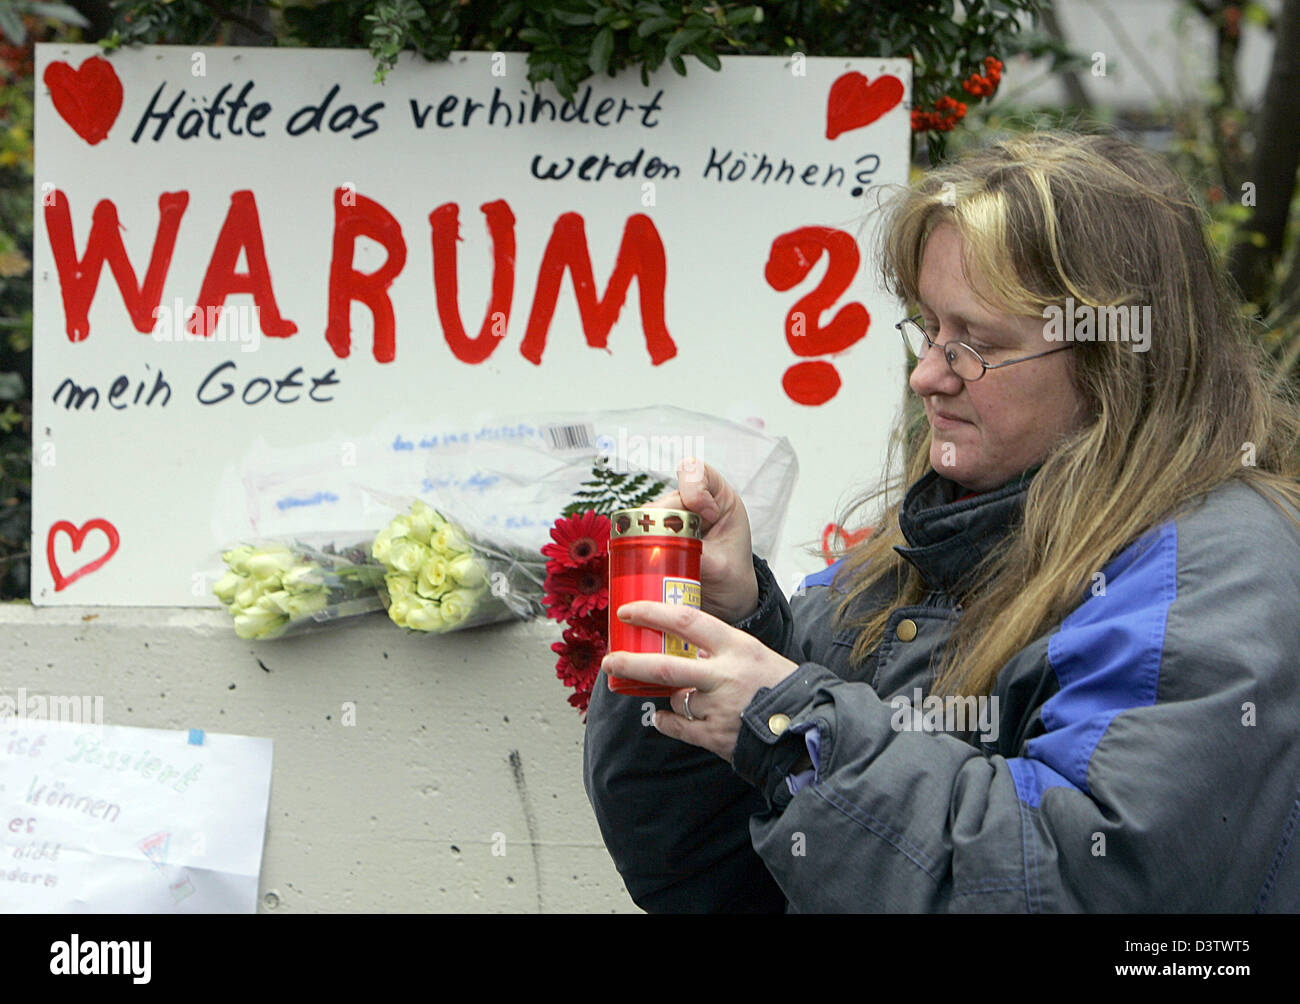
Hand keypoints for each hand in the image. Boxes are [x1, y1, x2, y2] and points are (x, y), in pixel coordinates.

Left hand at [602, 600, 798, 761]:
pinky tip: (660, 718)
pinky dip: (665, 721)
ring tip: (669, 694)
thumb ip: (720, 649)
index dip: (651, 613)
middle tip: (610, 659)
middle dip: (630, 661)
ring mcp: (717, 707)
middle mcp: (723, 675)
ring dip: (668, 696)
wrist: (806, 724)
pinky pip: (677, 726)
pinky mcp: (714, 736)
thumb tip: (686, 645)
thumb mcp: (753, 653)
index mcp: (736, 646)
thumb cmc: (780, 684)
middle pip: (664, 665)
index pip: (685, 621)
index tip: (629, 611)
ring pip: (674, 698)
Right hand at [646, 457, 758, 622]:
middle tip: (674, 546)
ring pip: (649, 514)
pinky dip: (640, 544)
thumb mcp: (723, 567)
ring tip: (664, 558)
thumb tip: (667, 550)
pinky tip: (647, 559)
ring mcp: (671, 519)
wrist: (726, 601)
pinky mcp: (656, 535)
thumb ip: (698, 554)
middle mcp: (693, 504)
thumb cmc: (733, 578)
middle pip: (668, 497)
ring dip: (651, 534)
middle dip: (667, 520)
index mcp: (718, 499)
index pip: (697, 472)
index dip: (695, 489)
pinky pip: (638, 531)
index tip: (707, 516)